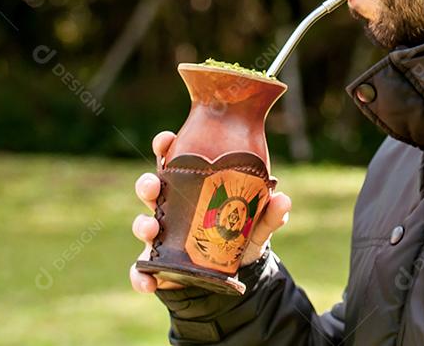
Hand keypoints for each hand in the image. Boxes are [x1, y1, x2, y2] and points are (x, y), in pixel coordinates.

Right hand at [129, 130, 292, 293]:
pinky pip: (141, 271)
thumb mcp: (256, 227)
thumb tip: (283, 199)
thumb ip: (268, 215)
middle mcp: (170, 209)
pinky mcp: (156, 267)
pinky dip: (140, 277)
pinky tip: (148, 282)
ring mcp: (161, 237)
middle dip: (147, 185)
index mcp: (190, 190)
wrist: (233, 277)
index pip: (172, 162)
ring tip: (152, 229)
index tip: (165, 140)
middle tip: (153, 187)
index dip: (164, 147)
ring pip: (142, 225)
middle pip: (150, 190)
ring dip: (142, 225)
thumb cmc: (239, 239)